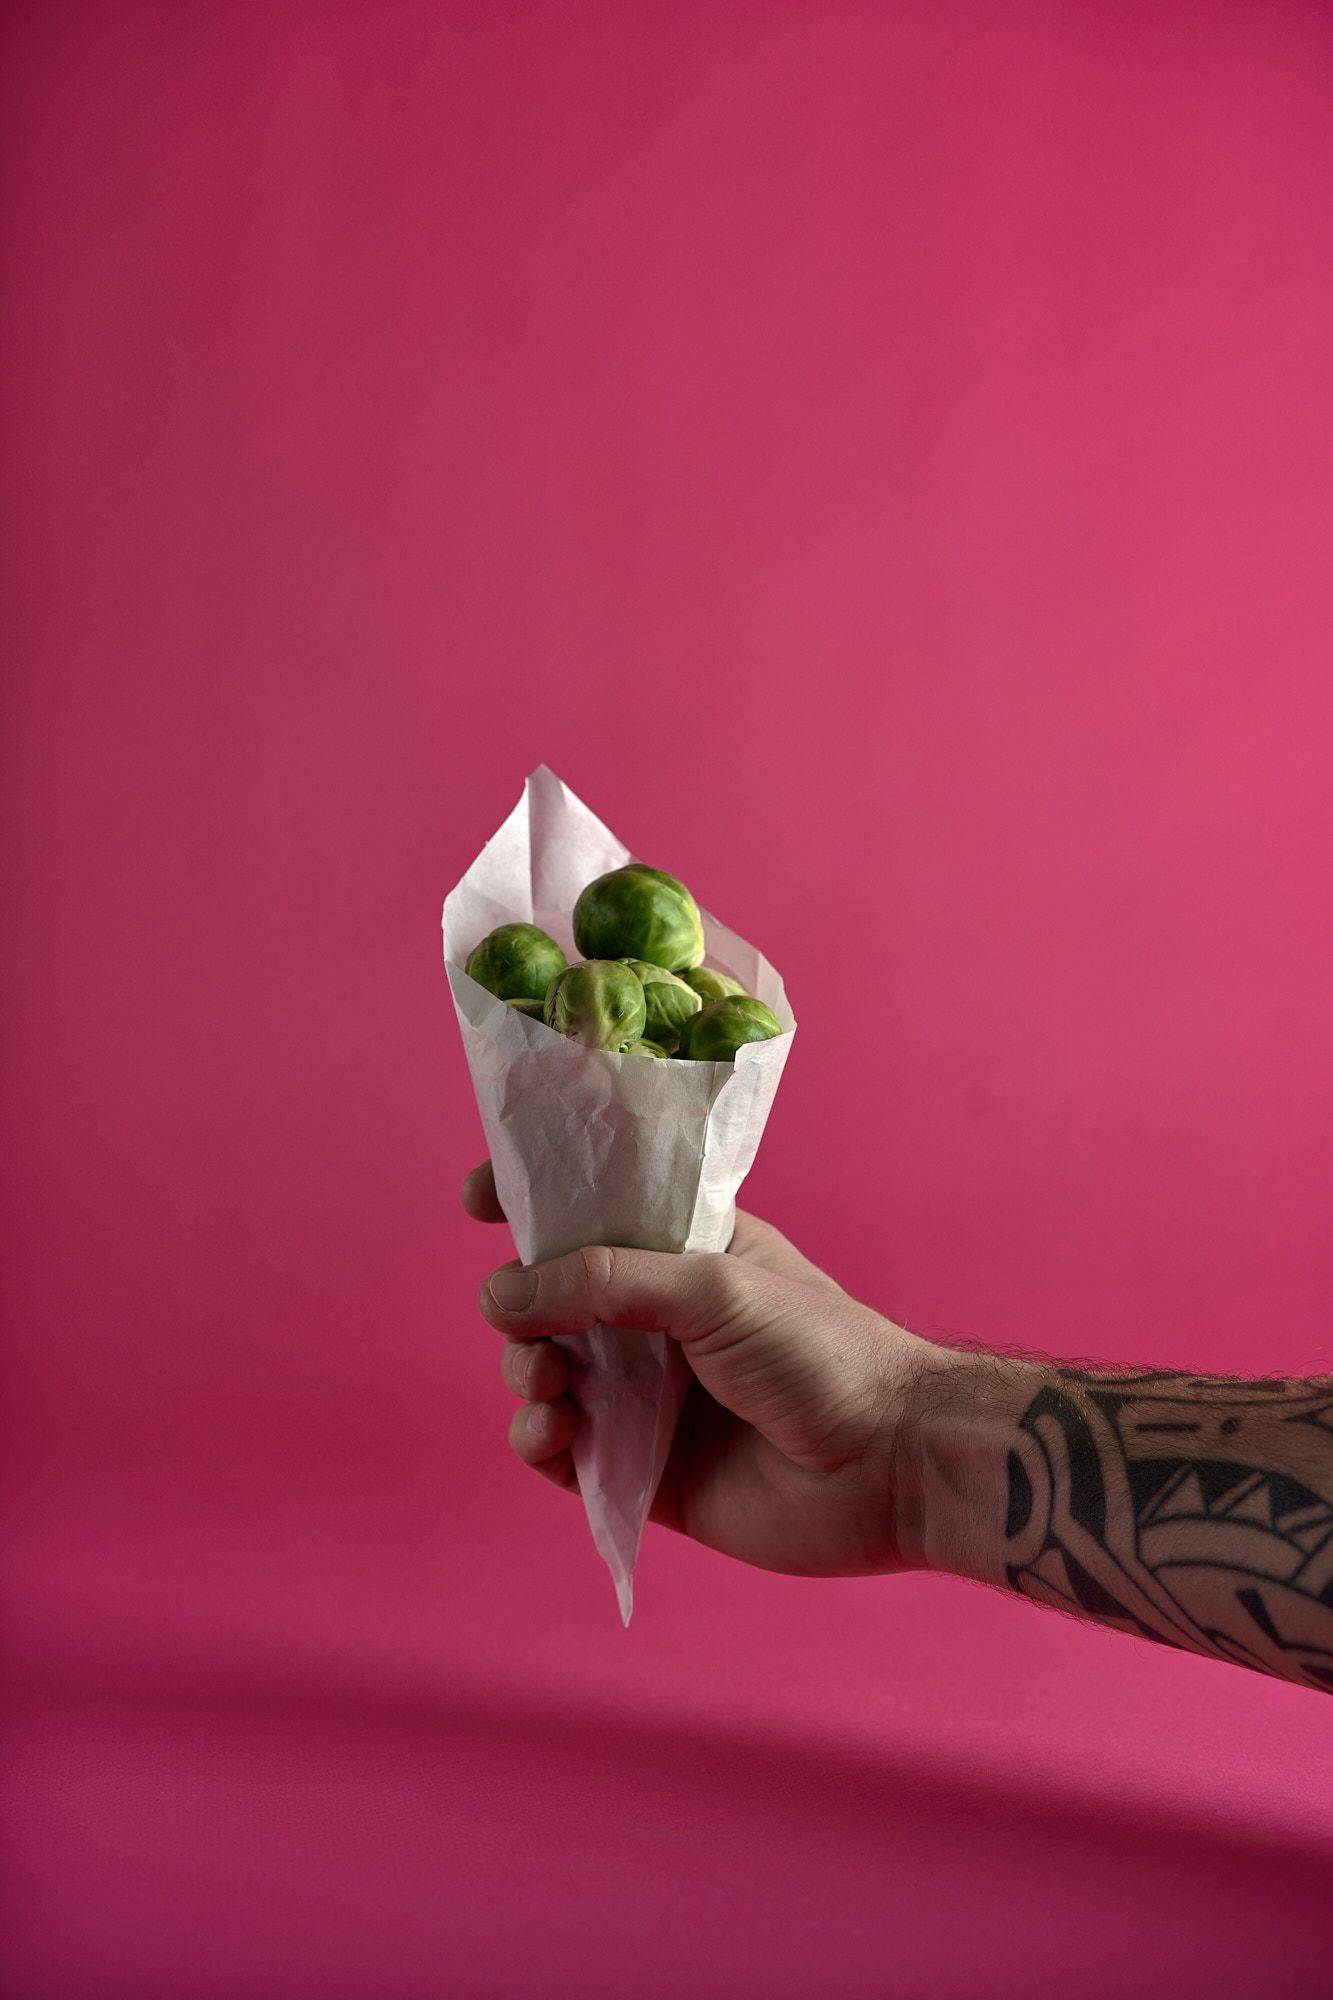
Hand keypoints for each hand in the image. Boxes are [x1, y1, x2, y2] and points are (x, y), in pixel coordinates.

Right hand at [463, 1162, 931, 1576]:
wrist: (892, 1465)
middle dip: (519, 1308)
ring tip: (546, 1386)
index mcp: (684, 1255)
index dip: (534, 1204)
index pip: (592, 1216)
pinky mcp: (646, 1473)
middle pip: (550, 1302)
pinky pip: (566, 1455)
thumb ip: (602, 1282)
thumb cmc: (821, 1352)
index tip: (478, 1200)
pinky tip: (552, 1437)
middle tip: (525, 1327)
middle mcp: (659, 1323)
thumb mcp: (711, 1286)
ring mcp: (650, 1399)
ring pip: (547, 1377)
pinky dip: (541, 1443)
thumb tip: (496, 1293)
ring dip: (525, 1375)